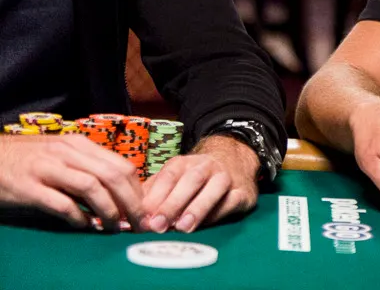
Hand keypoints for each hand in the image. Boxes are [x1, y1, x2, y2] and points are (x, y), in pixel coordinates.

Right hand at [0, 134, 144, 230]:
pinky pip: (61, 203)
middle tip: (137, 222)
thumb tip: (117, 191)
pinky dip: (77, 217)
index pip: (120, 165)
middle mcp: (67, 152)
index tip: (144, 208)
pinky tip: (83, 226)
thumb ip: (86, 166)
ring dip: (108, 210)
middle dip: (130, 202)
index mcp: (79, 144)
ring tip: (114, 228)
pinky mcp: (29, 188)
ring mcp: (47, 169)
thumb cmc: (28, 159)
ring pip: (91, 187)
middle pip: (112, 176)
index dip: (137, 189)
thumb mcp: (61, 154)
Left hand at [141, 134, 258, 232]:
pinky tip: (206, 224)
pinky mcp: (243, 192)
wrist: (233, 163)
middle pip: (191, 180)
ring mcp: (227, 177)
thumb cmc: (192, 181)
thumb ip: (150, 197)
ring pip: (215, 187)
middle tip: (158, 226)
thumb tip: (125, 217)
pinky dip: (220, 211)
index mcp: (184, 163)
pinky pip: (233, 200)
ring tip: (183, 228)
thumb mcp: (170, 181)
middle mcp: (206, 166)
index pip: (168, 176)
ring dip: (198, 207)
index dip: (155, 197)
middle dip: (173, 203)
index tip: (143, 217)